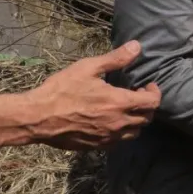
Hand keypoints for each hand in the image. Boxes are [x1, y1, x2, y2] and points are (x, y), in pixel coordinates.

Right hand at [22, 40, 161, 149]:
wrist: (37, 117)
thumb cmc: (62, 89)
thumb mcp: (88, 68)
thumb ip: (116, 59)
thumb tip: (137, 46)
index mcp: (119, 103)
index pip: (152, 102)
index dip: (154, 92)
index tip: (147, 85)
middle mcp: (118, 123)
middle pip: (146, 118)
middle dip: (147, 106)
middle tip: (137, 95)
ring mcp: (108, 138)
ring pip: (134, 133)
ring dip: (136, 120)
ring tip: (126, 109)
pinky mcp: (97, 147)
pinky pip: (118, 142)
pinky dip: (121, 132)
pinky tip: (111, 121)